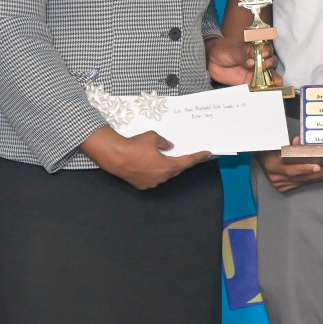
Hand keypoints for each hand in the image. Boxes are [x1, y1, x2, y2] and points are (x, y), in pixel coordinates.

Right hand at [81, 126, 209, 189]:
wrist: (114, 156)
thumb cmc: (135, 145)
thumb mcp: (154, 137)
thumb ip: (165, 143)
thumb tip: (170, 147)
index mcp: (167, 167)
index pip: (187, 162)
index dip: (198, 157)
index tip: (208, 154)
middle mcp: (161, 178)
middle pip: (177, 170)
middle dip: (183, 162)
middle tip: (190, 155)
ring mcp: (151, 183)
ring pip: (165, 175)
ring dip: (168, 167)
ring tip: (168, 158)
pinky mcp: (142, 185)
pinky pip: (154, 178)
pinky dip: (157, 172)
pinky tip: (153, 165)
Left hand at [206, 36, 268, 85]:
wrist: (210, 59)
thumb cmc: (222, 49)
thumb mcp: (232, 49)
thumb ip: (242, 56)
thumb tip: (251, 63)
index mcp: (254, 49)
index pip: (266, 49)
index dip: (268, 51)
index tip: (265, 53)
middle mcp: (256, 60)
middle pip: (269, 62)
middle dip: (271, 64)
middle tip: (267, 65)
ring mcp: (252, 71)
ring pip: (266, 75)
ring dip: (273, 78)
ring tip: (277, 81)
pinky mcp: (247, 81)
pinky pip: (257, 85)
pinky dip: (263, 88)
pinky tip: (269, 90)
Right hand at [258, 137, 322, 192]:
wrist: (261, 160)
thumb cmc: (270, 149)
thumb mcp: (277, 145)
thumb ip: (289, 145)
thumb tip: (299, 140)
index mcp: (272, 165)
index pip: (290, 169)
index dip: (304, 168)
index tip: (318, 166)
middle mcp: (277, 178)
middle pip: (301, 177)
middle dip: (320, 174)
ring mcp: (281, 185)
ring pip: (304, 182)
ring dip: (321, 177)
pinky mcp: (286, 188)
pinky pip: (303, 184)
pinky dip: (315, 180)